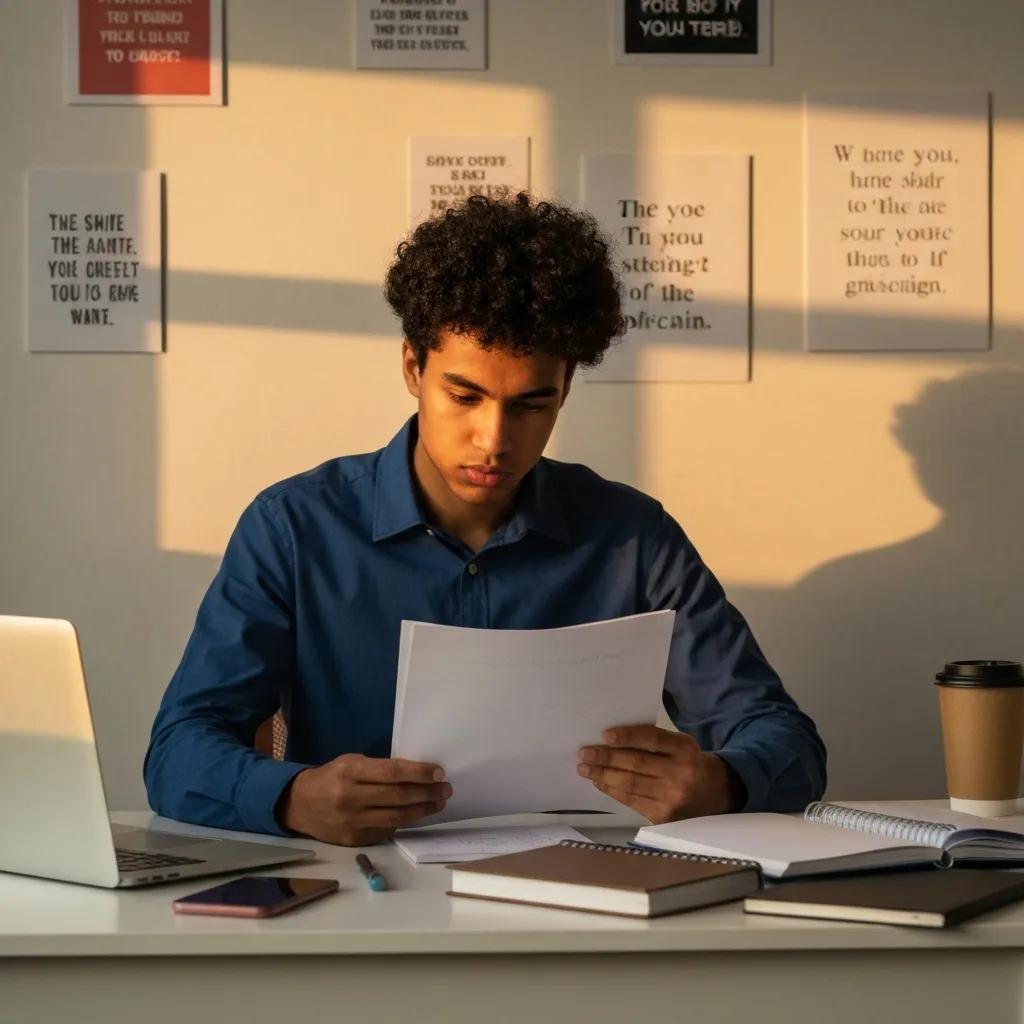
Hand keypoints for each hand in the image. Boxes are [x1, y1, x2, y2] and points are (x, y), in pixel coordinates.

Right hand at [278, 754, 451, 846]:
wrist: (299, 805)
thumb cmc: (332, 777)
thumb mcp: (351, 762)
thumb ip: (379, 768)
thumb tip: (416, 774)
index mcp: (350, 772)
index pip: (392, 773)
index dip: (419, 773)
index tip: (439, 772)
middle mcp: (350, 798)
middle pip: (397, 796)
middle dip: (426, 792)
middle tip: (445, 789)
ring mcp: (352, 822)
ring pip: (396, 818)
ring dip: (422, 810)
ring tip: (438, 803)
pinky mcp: (354, 839)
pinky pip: (386, 831)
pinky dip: (404, 823)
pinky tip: (416, 815)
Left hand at [577, 725, 743, 823]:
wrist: (712, 794)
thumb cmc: (686, 762)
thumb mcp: (679, 745)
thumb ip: (654, 740)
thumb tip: (610, 739)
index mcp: (685, 748)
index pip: (652, 739)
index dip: (628, 736)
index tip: (604, 735)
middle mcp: (681, 773)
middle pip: (636, 763)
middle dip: (606, 758)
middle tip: (584, 753)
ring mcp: (672, 797)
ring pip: (630, 784)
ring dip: (603, 775)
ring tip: (585, 768)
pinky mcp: (663, 816)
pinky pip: (631, 801)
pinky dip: (612, 790)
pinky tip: (600, 782)